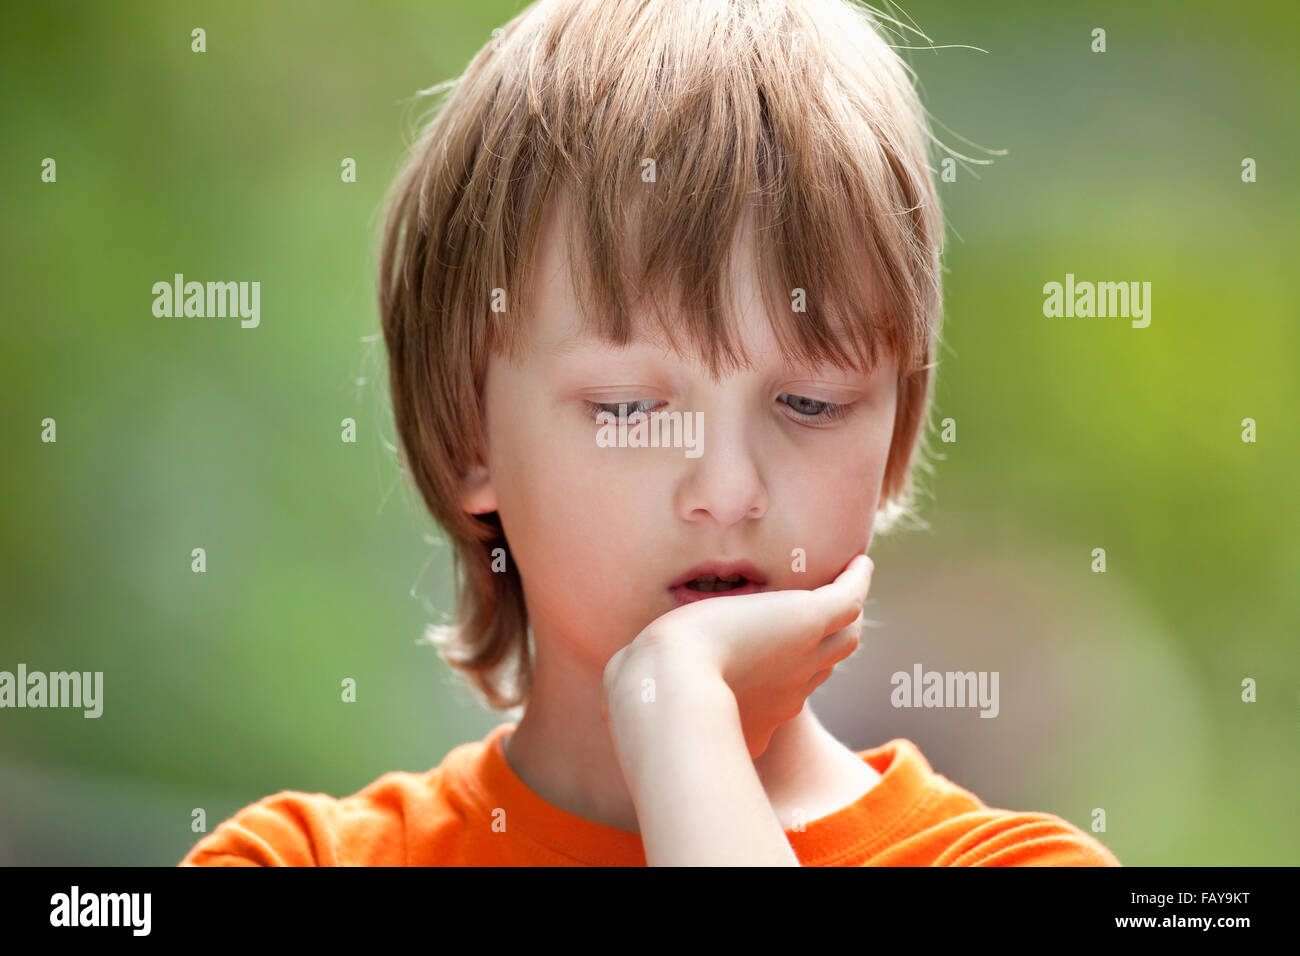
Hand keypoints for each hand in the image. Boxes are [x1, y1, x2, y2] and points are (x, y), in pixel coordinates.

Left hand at [603, 552, 873, 758]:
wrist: (669, 693)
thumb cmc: (646, 699)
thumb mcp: (643, 694)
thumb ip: (637, 690)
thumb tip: (615, 695)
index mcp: (756, 714)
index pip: (784, 692)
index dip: (785, 675)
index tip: (779, 663)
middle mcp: (787, 690)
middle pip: (823, 665)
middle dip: (827, 646)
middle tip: (829, 623)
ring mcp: (803, 654)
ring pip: (844, 635)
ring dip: (846, 614)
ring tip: (848, 588)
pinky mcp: (809, 618)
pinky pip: (848, 596)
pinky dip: (855, 579)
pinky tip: (858, 562)